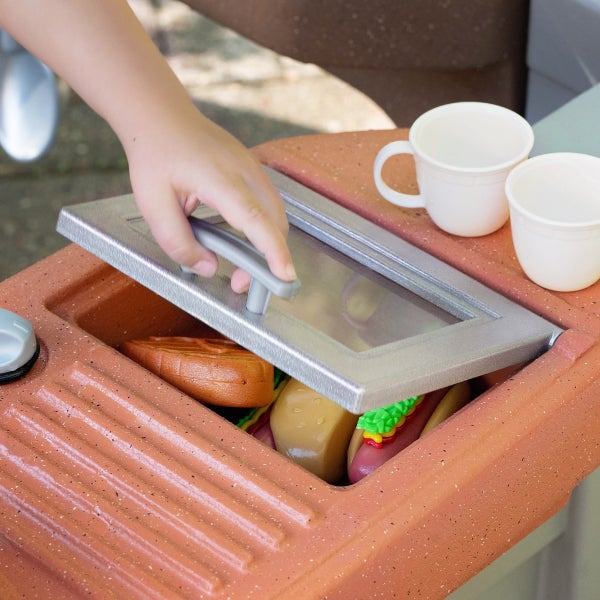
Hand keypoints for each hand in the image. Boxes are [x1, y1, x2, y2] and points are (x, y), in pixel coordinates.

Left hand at [125, 107, 295, 292]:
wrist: (161, 116)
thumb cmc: (155, 155)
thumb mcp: (152, 204)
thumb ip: (178, 241)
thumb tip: (210, 267)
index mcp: (219, 178)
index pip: (255, 219)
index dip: (272, 250)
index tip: (284, 275)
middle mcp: (244, 170)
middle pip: (275, 221)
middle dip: (268, 259)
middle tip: (241, 284)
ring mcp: (253, 167)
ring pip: (276, 215)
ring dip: (267, 246)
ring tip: (242, 269)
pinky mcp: (253, 170)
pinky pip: (268, 205)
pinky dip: (264, 229)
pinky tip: (243, 241)